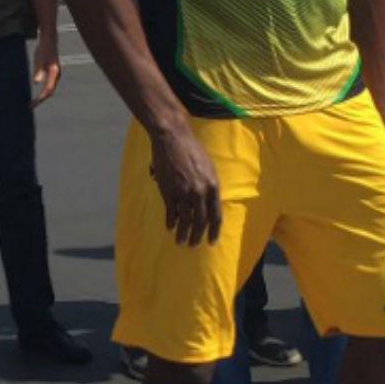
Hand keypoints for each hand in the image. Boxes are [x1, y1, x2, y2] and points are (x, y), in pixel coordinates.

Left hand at [31, 32, 61, 106]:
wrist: (49, 42)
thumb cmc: (43, 49)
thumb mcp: (39, 59)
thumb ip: (38, 71)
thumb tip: (36, 81)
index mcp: (53, 73)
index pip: (48, 89)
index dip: (41, 98)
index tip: (34, 104)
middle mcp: (56, 75)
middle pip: (50, 91)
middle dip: (41, 100)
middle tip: (31, 106)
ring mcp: (55, 75)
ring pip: (50, 89)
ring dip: (42, 97)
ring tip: (33, 103)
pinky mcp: (52, 74)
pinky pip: (48, 86)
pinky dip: (43, 92)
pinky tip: (37, 94)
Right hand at [149, 122, 221, 246]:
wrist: (172, 138)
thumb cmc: (192, 149)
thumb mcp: (208, 167)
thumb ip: (208, 186)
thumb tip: (207, 204)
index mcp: (213, 186)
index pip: (215, 215)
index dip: (213, 231)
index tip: (211, 242)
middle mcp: (200, 192)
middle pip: (200, 221)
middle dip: (197, 236)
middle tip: (193, 245)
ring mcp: (183, 192)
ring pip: (185, 220)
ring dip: (183, 233)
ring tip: (180, 242)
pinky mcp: (168, 191)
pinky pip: (171, 211)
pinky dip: (170, 221)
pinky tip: (170, 227)